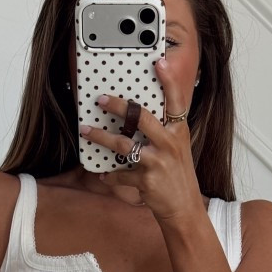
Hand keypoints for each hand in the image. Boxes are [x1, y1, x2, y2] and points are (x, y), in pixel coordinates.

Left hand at [79, 53, 205, 225]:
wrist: (184, 209)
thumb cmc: (178, 176)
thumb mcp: (177, 149)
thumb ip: (163, 131)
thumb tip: (139, 115)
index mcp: (178, 132)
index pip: (176, 101)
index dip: (168, 80)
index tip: (159, 62)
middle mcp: (170, 144)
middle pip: (141, 117)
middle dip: (118, 106)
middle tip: (101, 99)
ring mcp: (158, 162)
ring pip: (123, 145)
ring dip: (101, 137)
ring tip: (86, 130)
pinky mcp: (147, 181)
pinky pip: (121, 174)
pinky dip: (110, 175)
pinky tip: (102, 173)